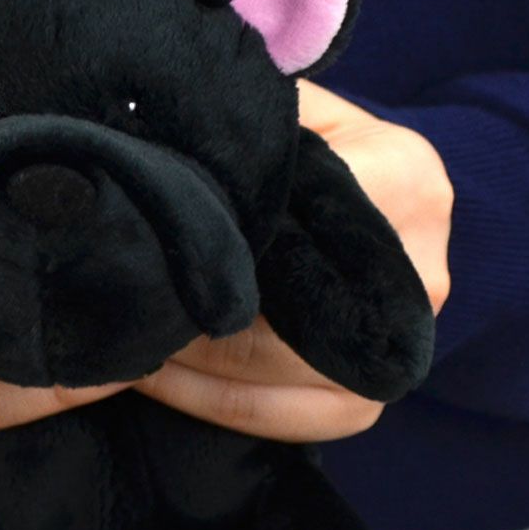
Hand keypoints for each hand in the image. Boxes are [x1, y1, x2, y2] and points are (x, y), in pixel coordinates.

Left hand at [135, 81, 452, 442]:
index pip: (283, 221)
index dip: (205, 236)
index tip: (133, 239)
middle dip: (185, 307)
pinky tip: (158, 377)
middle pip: (275, 310)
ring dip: (185, 360)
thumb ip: (244, 124)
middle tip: (112, 295)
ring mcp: (399, 348)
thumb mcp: (290, 109)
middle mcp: (416, 274)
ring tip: (122, 334)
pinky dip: (212, 403)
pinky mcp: (366, 400)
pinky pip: (283, 420)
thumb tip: (150, 149)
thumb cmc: (316, 146)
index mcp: (402, 180)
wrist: (381, 202)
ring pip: (272, 373)